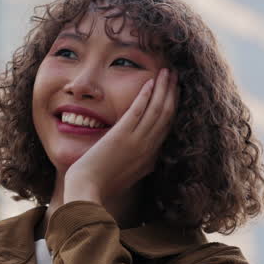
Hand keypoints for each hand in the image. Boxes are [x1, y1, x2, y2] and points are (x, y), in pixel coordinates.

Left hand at [64, 68, 177, 202]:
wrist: (87, 191)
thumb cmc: (101, 186)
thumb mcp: (128, 176)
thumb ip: (140, 164)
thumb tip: (148, 159)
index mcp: (151, 157)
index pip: (168, 127)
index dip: (174, 107)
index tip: (176, 92)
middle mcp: (149, 148)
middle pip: (168, 115)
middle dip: (173, 93)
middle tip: (176, 76)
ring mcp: (137, 142)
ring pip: (158, 110)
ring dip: (164, 88)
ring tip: (167, 72)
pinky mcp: (122, 136)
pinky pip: (138, 111)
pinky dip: (146, 95)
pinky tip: (150, 81)